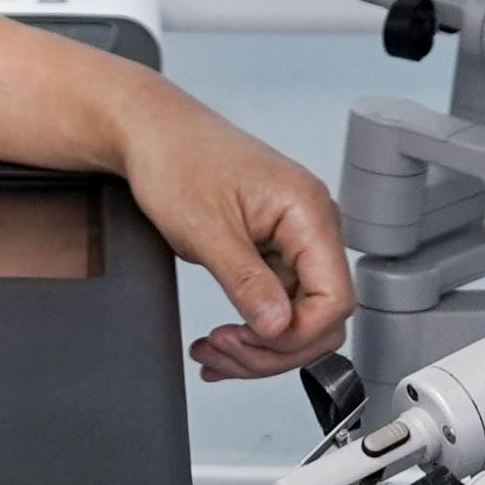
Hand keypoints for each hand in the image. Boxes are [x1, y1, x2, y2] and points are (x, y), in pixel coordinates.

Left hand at [119, 93, 355, 380]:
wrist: (150, 132)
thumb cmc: (176, 158)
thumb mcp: (205, 228)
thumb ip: (247, 281)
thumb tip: (279, 327)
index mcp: (307, 210)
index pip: (334, 298)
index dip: (296, 334)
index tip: (249, 339)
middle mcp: (311, 225)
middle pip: (320, 317)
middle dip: (272, 348)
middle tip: (222, 351)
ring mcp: (294, 240)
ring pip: (297, 318)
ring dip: (257, 347)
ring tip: (212, 352)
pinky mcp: (273, 251)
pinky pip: (275, 305)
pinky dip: (248, 332)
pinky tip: (219, 344)